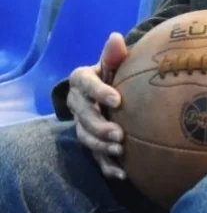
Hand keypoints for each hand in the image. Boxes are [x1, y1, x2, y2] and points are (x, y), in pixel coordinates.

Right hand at [67, 32, 127, 180]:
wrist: (112, 91)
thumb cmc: (116, 73)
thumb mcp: (114, 63)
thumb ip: (114, 55)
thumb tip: (116, 38)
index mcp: (81, 81)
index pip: (85, 84)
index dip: (99, 92)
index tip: (117, 99)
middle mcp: (77, 103)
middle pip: (83, 117)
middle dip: (100, 126)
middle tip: (119, 134)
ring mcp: (82, 124)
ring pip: (86, 138)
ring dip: (101, 147)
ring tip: (119, 151)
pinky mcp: (92, 141)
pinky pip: (96, 156)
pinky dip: (107, 166)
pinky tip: (123, 174)